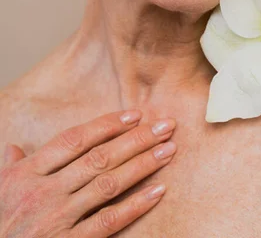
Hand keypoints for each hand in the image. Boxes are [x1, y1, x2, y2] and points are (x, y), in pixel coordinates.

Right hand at [0, 110, 176, 236]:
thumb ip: (11, 167)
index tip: (135, 115)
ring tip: (168, 150)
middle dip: (137, 139)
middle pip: (99, 157)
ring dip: (143, 165)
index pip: (75, 140)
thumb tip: (15, 149)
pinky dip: (136, 205)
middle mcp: (44, 191)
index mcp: (27, 172)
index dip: (107, 124)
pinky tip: (158, 191)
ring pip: (108, 184)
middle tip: (166, 126)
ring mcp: (57, 218)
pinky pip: (109, 222)